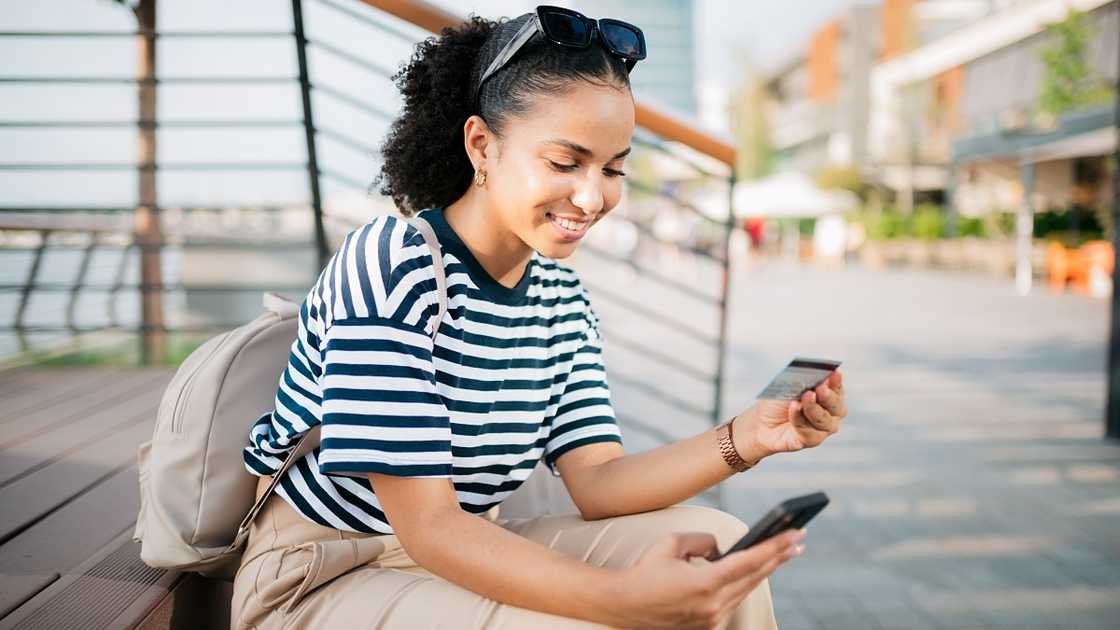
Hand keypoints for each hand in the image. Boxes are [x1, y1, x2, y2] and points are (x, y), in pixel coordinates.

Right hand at [608, 528, 805, 628]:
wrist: (625, 605)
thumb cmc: (645, 571)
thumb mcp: (672, 544)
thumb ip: (703, 540)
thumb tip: (722, 549)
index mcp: (705, 583)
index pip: (749, 561)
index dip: (775, 547)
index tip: (795, 534)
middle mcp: (713, 605)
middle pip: (755, 576)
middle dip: (780, 556)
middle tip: (799, 539)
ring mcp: (712, 618)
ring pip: (747, 589)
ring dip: (766, 569)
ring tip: (785, 552)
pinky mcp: (708, 625)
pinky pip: (733, 600)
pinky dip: (745, 583)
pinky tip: (756, 570)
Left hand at [736, 370, 846, 456]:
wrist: (762, 423)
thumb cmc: (778, 403)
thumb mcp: (789, 386)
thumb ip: (802, 381)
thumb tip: (812, 374)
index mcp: (828, 396)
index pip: (837, 388)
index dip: (836, 381)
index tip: (834, 373)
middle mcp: (831, 413)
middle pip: (836, 406)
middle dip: (828, 396)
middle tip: (820, 388)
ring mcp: (823, 428)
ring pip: (824, 420)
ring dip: (813, 407)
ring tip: (805, 396)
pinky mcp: (811, 440)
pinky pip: (809, 430)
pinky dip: (799, 417)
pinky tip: (794, 407)